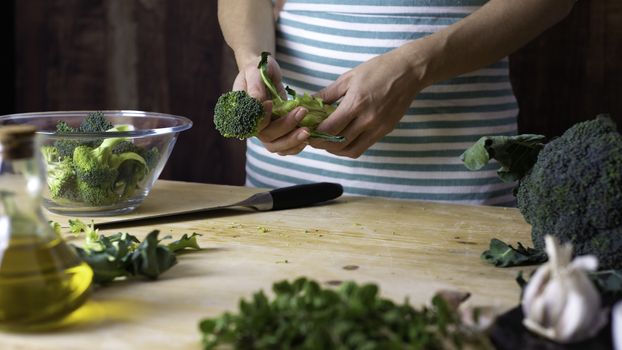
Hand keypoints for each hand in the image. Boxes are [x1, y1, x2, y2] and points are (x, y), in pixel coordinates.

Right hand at [232, 54, 310, 154]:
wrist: (265, 73)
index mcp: (242, 113)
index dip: (263, 118)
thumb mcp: (254, 71)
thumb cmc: (258, 70)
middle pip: (267, 137)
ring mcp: (266, 131)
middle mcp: (253, 126)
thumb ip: (255, 85)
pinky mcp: (278, 134)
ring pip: (276, 146)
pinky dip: (296, 146)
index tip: (272, 103)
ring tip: (307, 130)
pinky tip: (307, 137)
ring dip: (292, 141)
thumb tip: (258, 101)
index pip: (253, 123)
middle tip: (302, 112)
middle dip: (286, 127)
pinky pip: (285, 147)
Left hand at [310, 46, 424, 157]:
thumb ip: (328, 94)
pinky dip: (349, 148)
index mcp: (356, 103)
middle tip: (312, 138)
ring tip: (326, 141)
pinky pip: (363, 147)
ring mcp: (378, 127)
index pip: (330, 128)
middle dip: (321, 143)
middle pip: (338, 143)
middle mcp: (368, 119)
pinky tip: (342, 140)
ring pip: (350, 150)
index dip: (315, 133)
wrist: (409, 72)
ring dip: (335, 150)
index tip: (307, 130)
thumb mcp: (349, 77)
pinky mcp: (385, 131)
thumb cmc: (378, 69)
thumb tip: (308, 103)